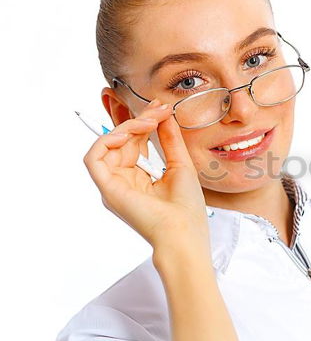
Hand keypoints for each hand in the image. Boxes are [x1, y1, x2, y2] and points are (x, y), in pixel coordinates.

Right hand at [82, 98, 209, 264]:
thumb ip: (169, 139)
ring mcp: (113, 185)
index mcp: (140, 178)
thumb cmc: (186, 208)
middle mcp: (123, 181)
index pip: (134, 143)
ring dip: (127, 127)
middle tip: (156, 108)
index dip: (142, 122)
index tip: (160, 107)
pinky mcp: (106, 189)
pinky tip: (128, 134)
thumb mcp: (180, 165)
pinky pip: (94, 158)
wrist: (184, 233)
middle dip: (135, 119)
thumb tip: (164, 113)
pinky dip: (107, 140)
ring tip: (148, 122)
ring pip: (108, 144)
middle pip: (120, 141)